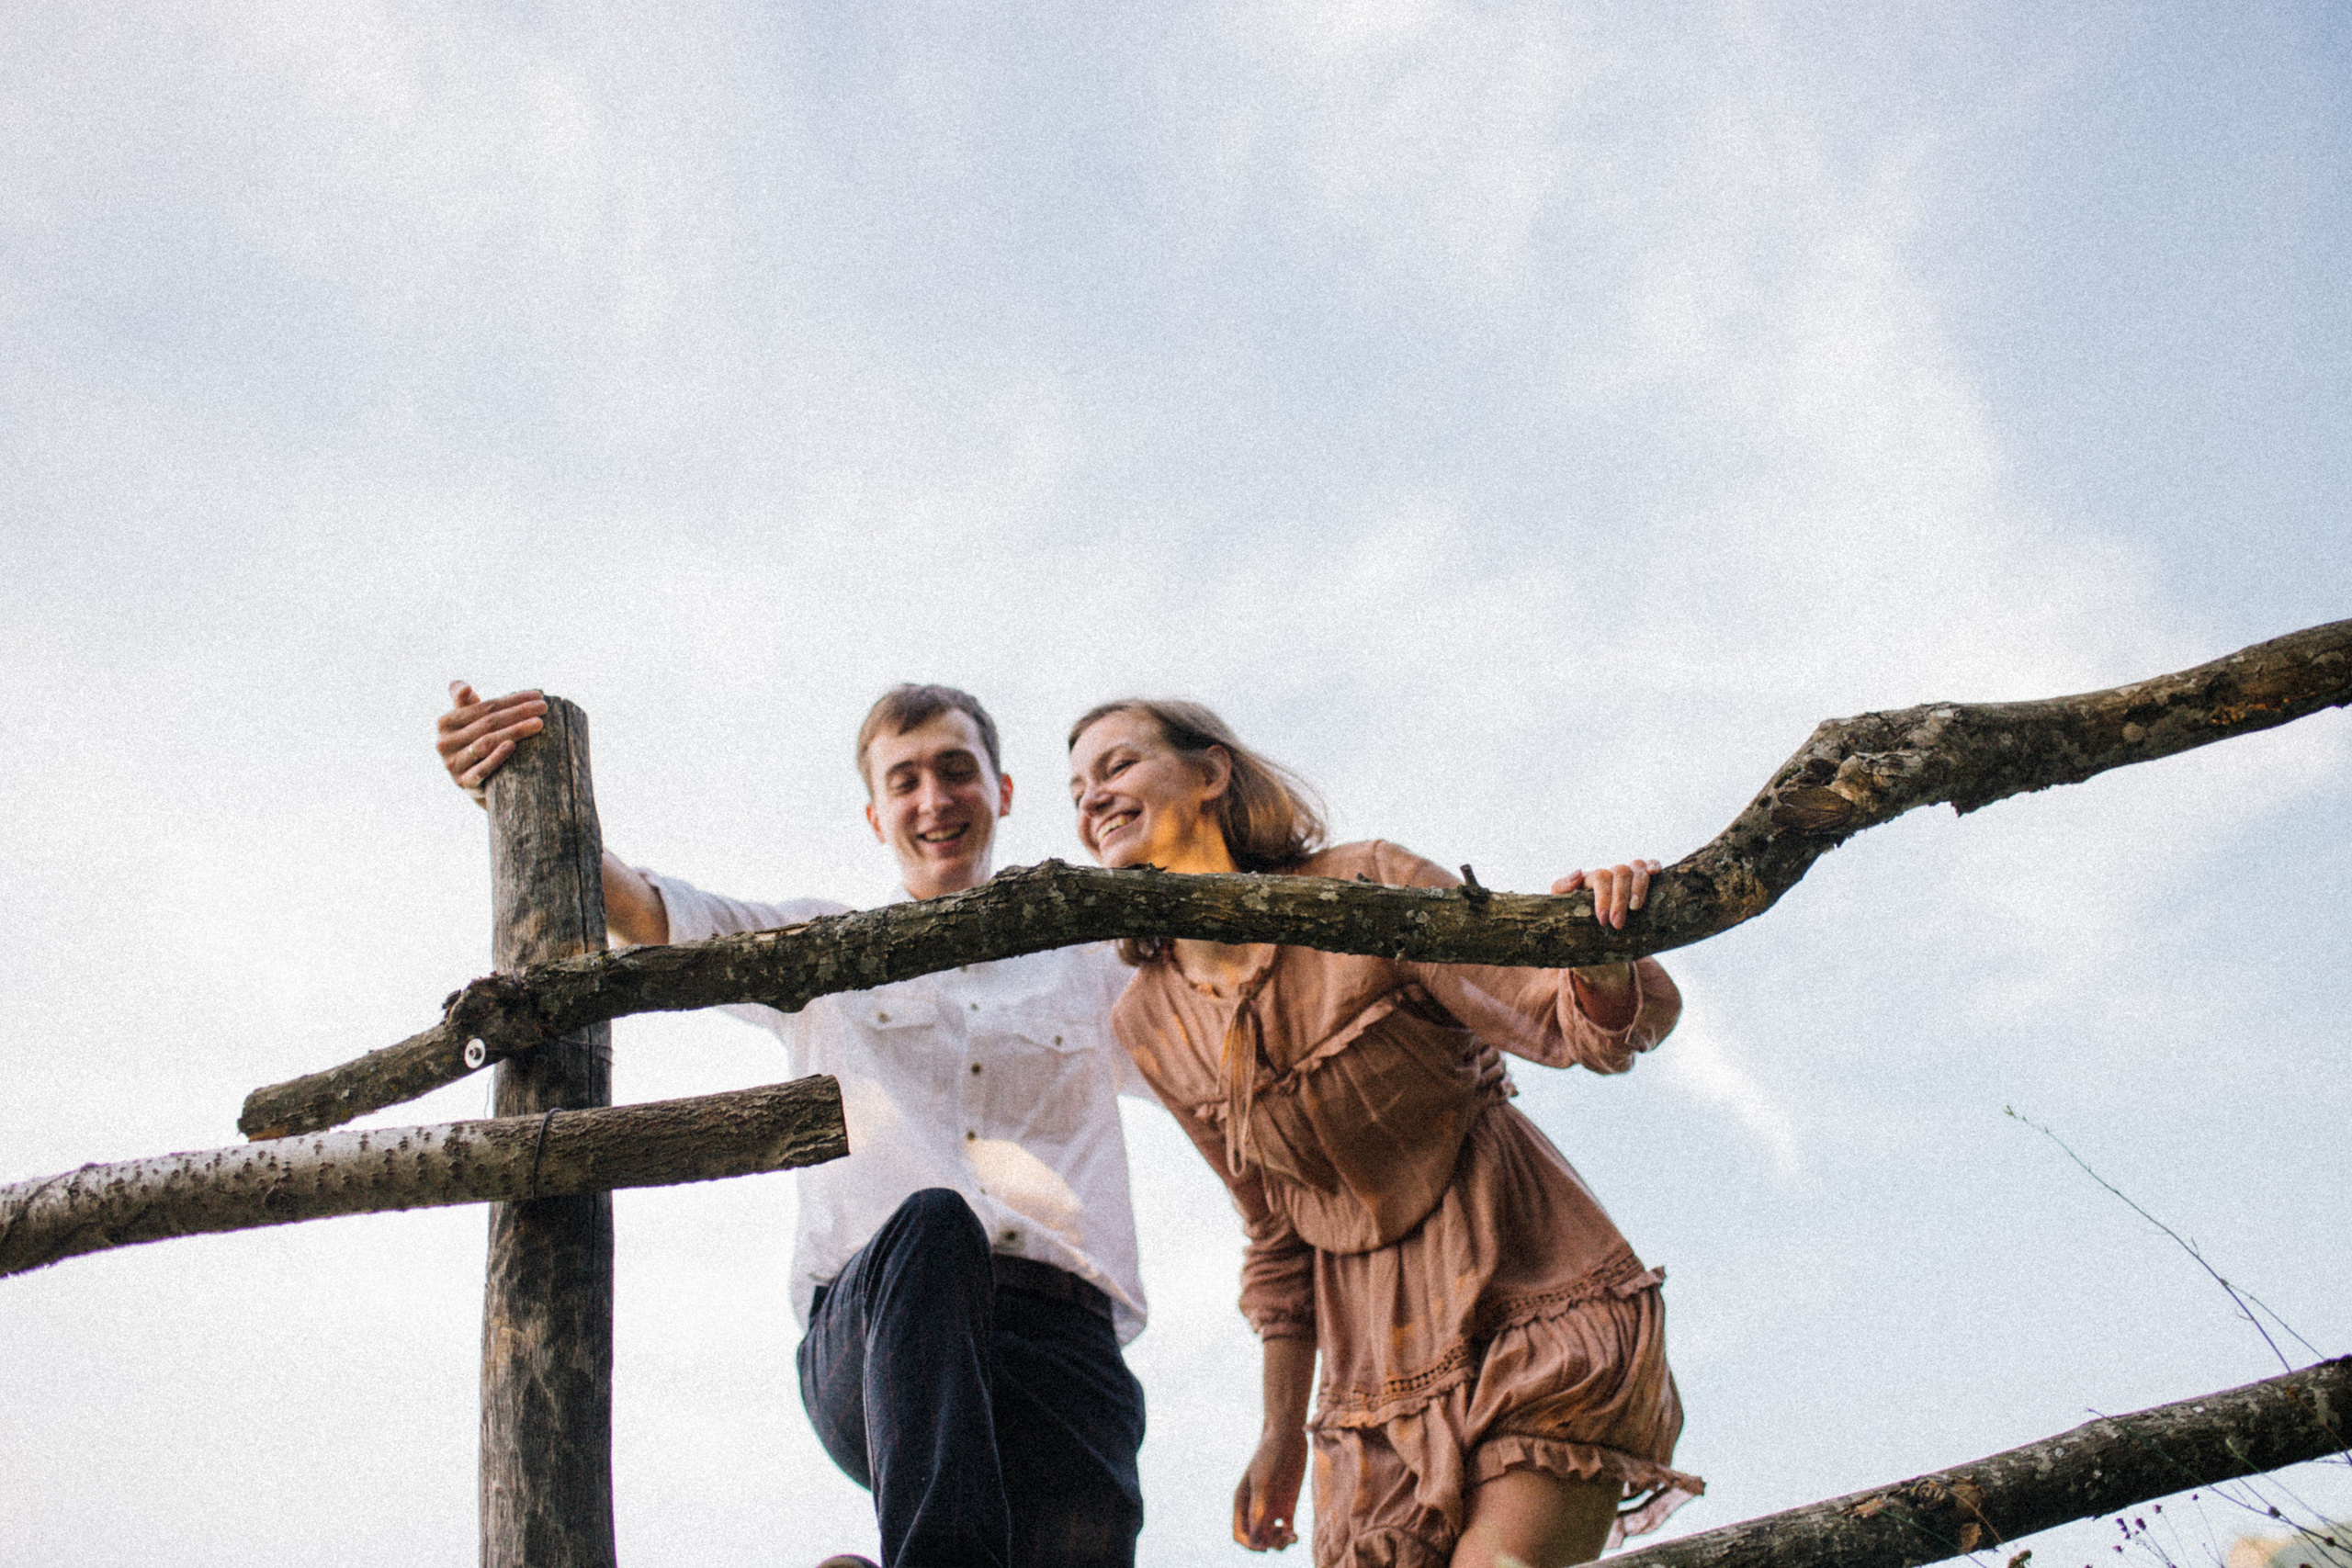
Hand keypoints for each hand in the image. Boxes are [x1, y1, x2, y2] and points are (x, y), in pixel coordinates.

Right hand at [436, 682, 547, 802]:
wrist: (477, 781)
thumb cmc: (476, 741)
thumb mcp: (469, 720)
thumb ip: (465, 701)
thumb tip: (464, 687)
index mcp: (445, 723)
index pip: (484, 707)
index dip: (511, 700)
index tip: (537, 695)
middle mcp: (444, 743)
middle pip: (487, 724)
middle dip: (518, 713)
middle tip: (544, 707)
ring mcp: (453, 765)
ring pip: (486, 743)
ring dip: (514, 731)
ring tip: (539, 724)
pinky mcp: (464, 783)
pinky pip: (481, 770)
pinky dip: (496, 757)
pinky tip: (513, 746)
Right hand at [1233, 1426, 1306, 1551]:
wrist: (1286, 1436)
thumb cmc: (1269, 1454)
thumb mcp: (1262, 1480)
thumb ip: (1258, 1506)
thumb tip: (1256, 1534)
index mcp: (1242, 1503)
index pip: (1240, 1534)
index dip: (1249, 1544)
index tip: (1263, 1547)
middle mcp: (1256, 1508)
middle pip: (1257, 1538)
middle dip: (1267, 1544)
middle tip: (1281, 1537)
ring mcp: (1272, 1507)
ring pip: (1272, 1537)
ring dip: (1279, 1542)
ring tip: (1290, 1538)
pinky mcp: (1287, 1505)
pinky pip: (1286, 1529)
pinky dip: (1290, 1537)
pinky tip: (1295, 1536)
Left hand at [1552, 859, 1661, 929]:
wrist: (1592, 944)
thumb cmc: (1575, 924)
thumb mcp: (1561, 907)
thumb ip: (1562, 888)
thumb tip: (1579, 872)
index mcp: (1592, 879)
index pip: (1601, 877)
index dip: (1604, 897)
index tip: (1603, 920)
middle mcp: (1611, 874)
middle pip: (1620, 872)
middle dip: (1620, 898)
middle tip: (1617, 924)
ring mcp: (1629, 876)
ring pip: (1637, 868)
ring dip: (1638, 887)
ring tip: (1635, 908)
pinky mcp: (1644, 881)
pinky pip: (1650, 865)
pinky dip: (1653, 865)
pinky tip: (1654, 873)